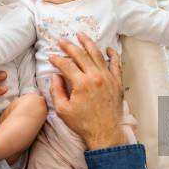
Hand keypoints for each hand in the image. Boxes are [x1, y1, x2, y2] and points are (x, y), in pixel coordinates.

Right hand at [48, 33, 127, 149]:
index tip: (51, 56)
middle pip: (81, 55)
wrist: (105, 132)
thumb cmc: (83, 123)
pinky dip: (112, 55)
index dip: (57, 59)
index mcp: (81, 83)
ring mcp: (108, 78)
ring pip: (98, 55)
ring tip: (81, 35)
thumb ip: (56, 91)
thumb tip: (54, 76)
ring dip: (89, 43)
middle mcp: (96, 77)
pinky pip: (116, 64)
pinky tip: (108, 48)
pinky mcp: (117, 82)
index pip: (66, 65)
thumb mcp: (63, 110)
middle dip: (69, 46)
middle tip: (62, 40)